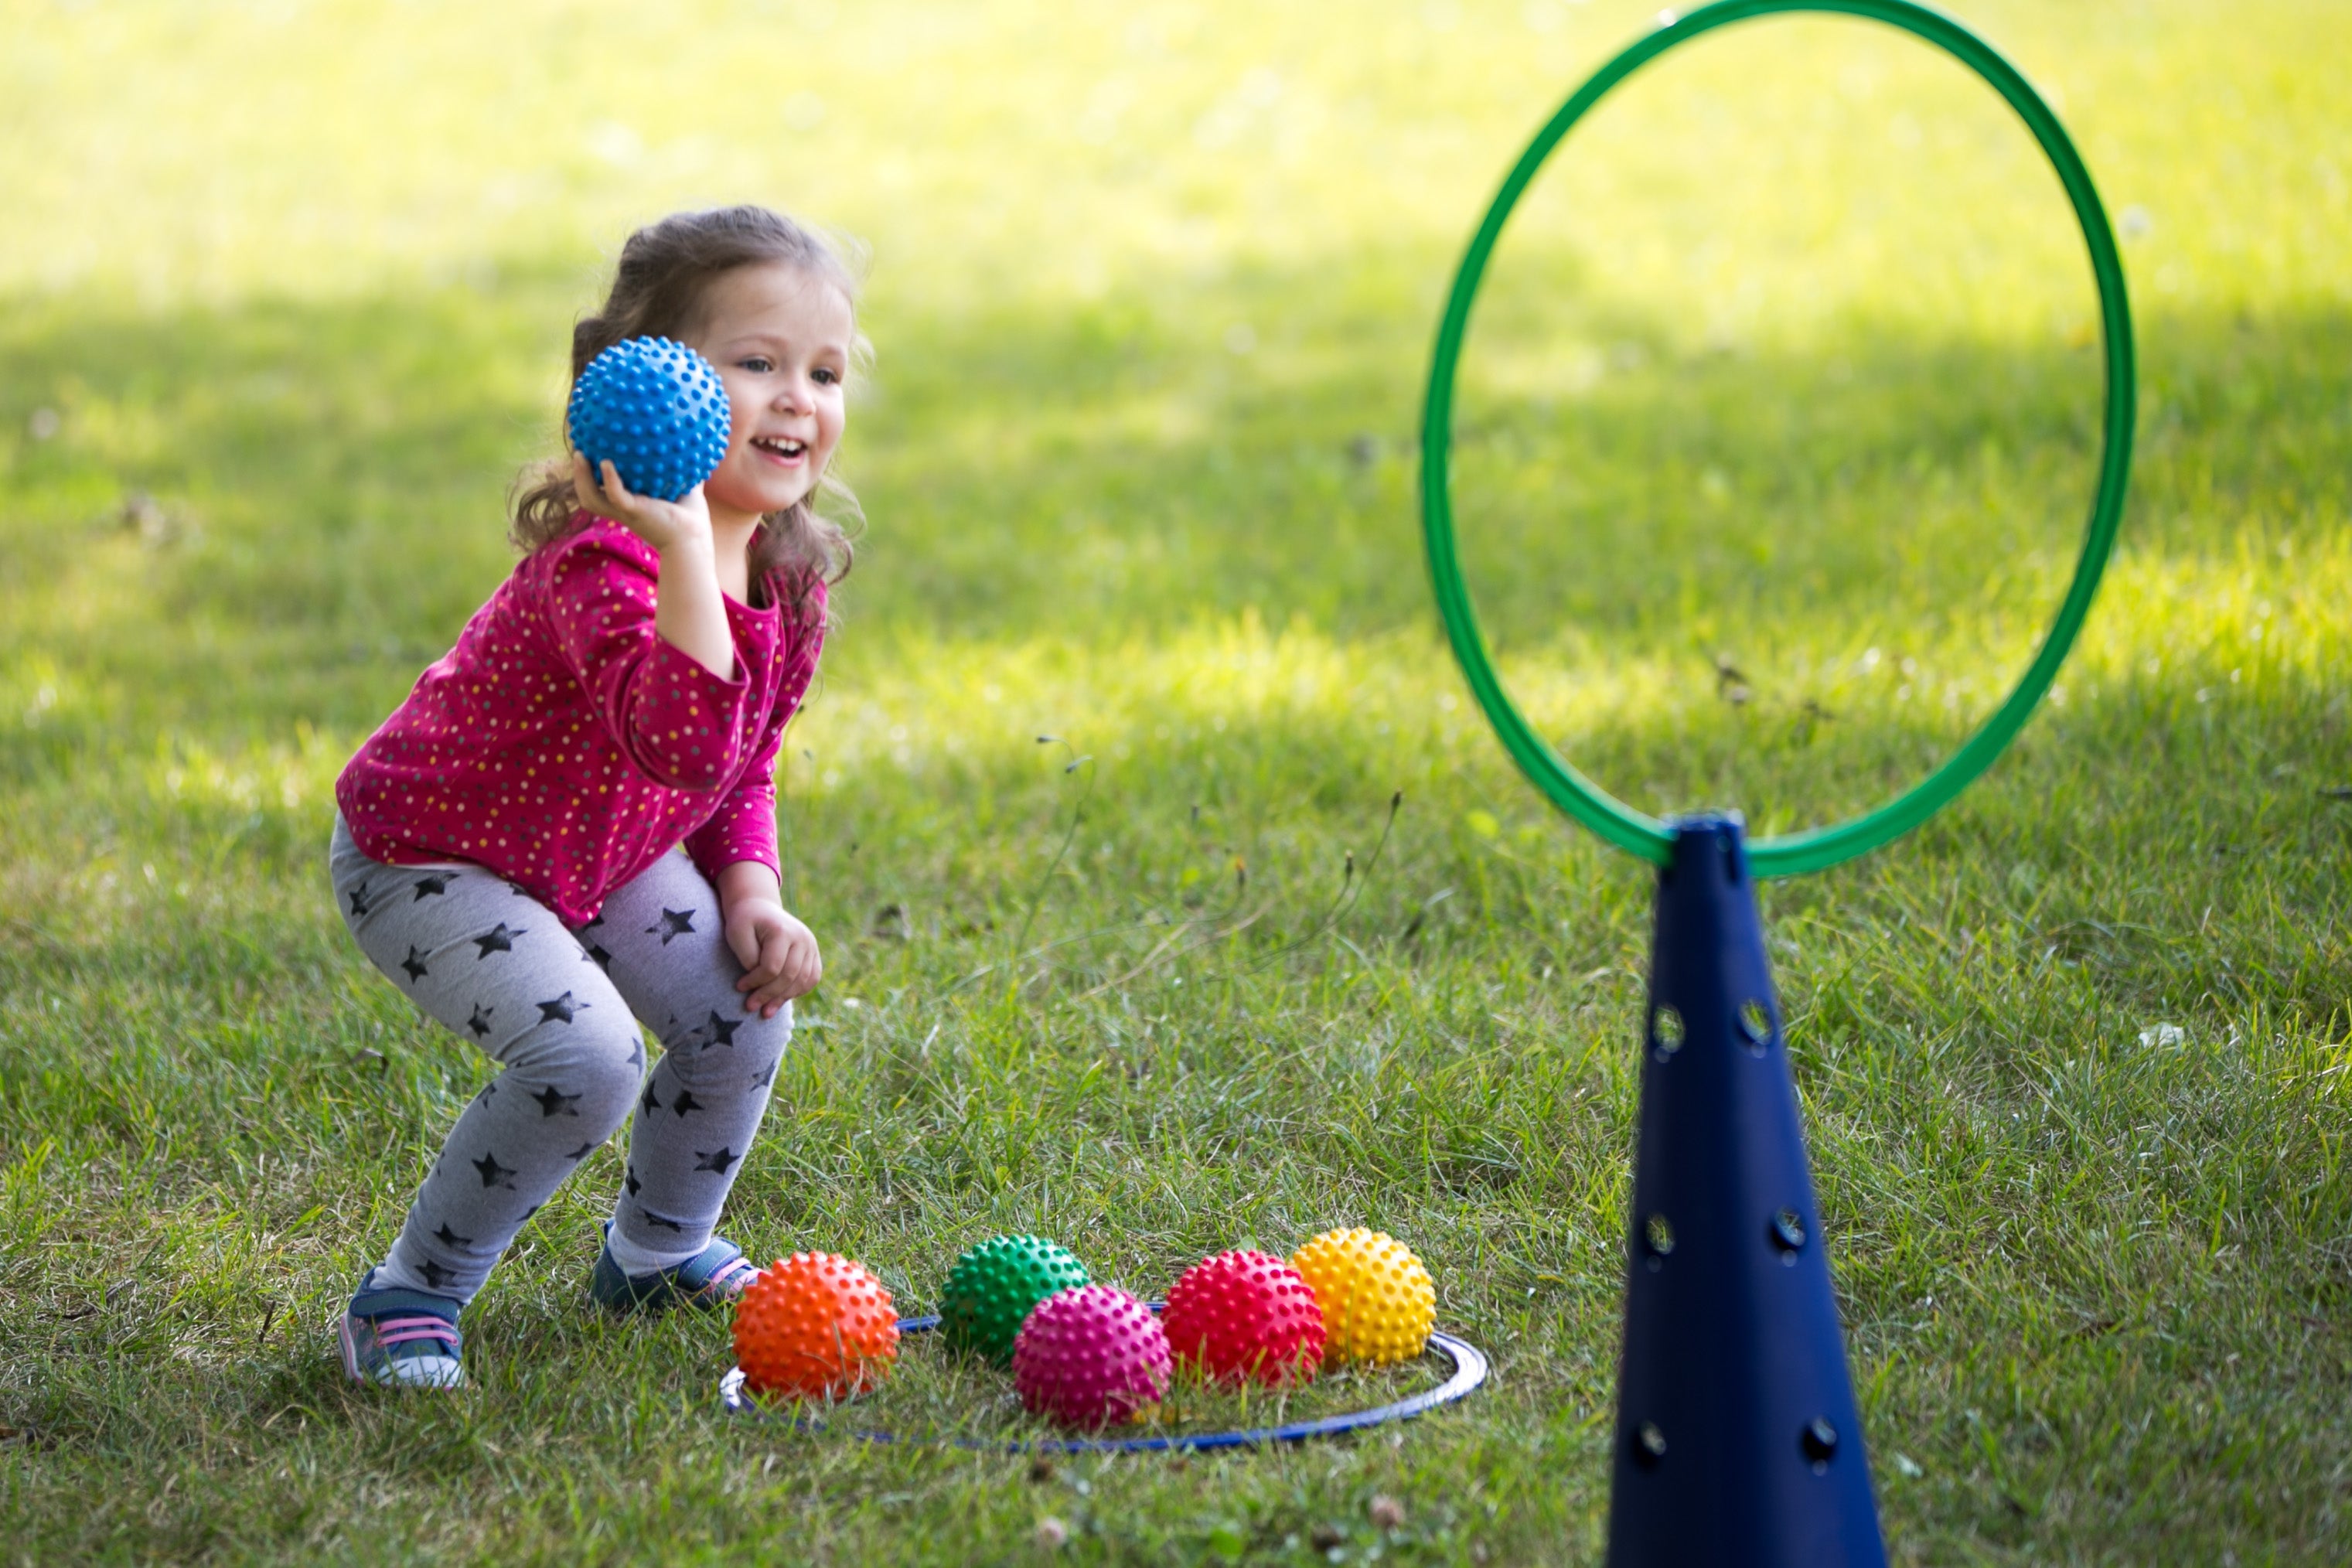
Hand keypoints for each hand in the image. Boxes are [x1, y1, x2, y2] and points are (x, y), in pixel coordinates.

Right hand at [571, 453, 711, 556]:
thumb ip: (685, 472)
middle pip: (589, 496)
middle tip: (577, 453)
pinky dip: (609, 480)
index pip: (605, 491)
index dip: (593, 477)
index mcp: (631, 505)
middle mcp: (623, 510)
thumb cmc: (690, 519)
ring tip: (579, 456)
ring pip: (592, 498)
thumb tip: (692, 450)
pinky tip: (606, 464)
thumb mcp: (686, 490)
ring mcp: (626, 512)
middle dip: (579, 477)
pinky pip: (616, 496)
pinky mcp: (634, 512)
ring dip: (582, 479)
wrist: (693, 539)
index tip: (590, 455)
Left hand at [725, 897, 821, 1016]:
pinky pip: (811, 979)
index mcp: (783, 931)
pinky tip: (781, 999)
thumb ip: (747, 957)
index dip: (755, 982)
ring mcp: (811, 945)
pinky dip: (798, 991)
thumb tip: (760, 981)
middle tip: (750, 1006)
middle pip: (789, 976)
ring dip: (783, 998)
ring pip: (802, 981)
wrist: (760, 908)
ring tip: (766, 1011)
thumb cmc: (745, 921)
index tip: (739, 986)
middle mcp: (802, 938)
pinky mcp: (814, 953)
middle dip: (768, 995)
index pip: (772, 967)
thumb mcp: (736, 933)